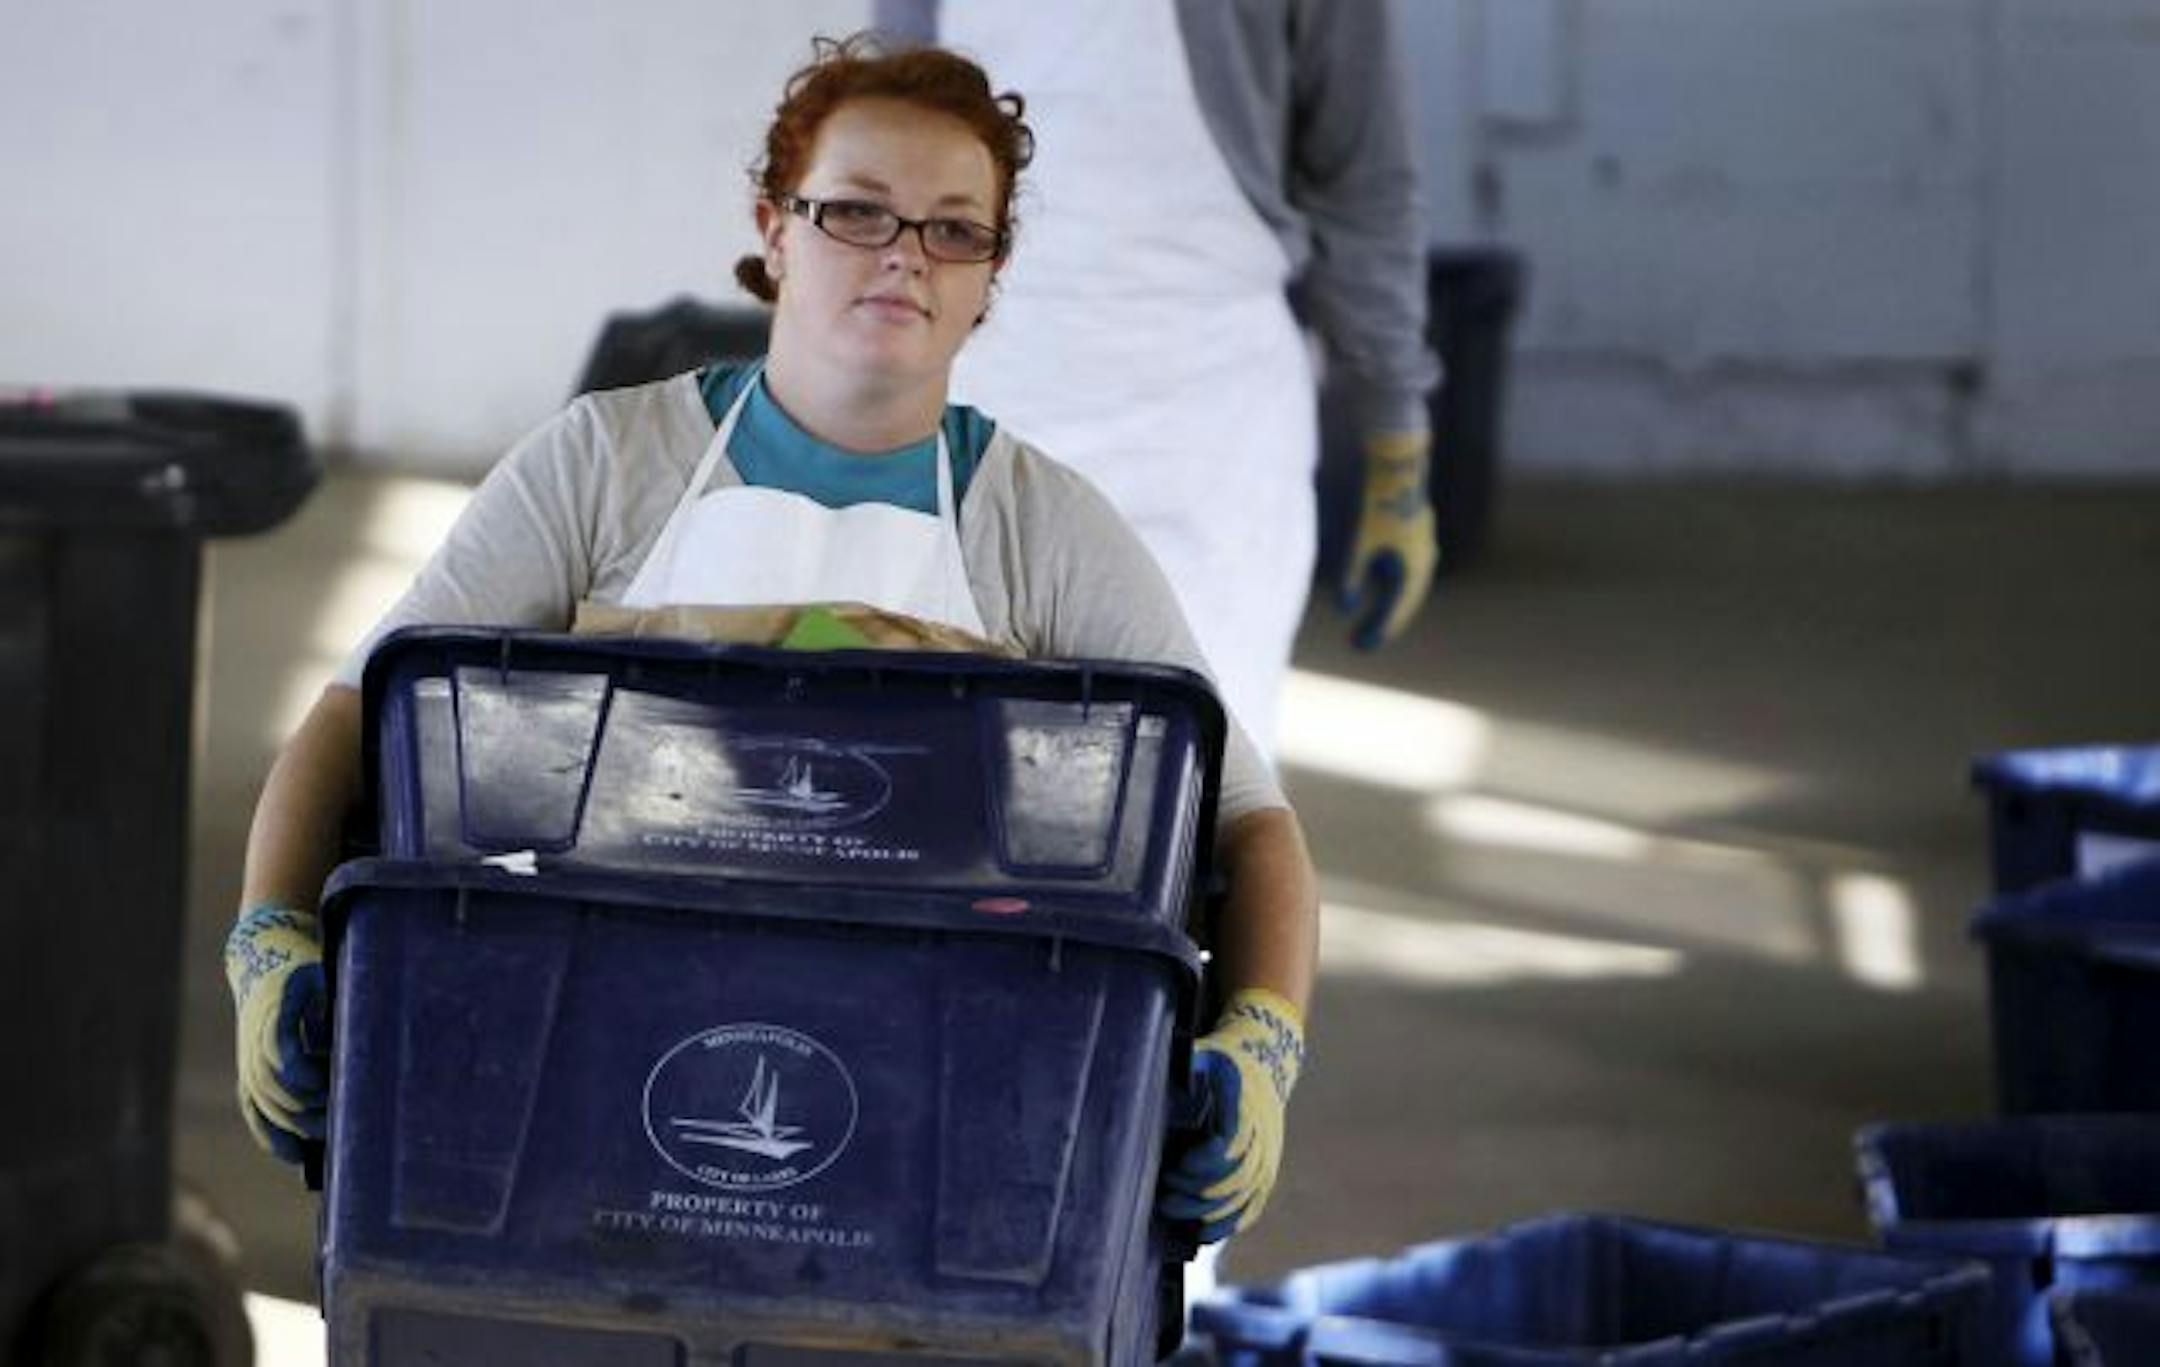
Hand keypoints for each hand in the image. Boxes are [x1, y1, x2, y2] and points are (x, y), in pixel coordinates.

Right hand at [224, 905, 329, 1162]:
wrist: (264, 958)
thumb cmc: (302, 966)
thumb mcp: (319, 974)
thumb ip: (330, 1002)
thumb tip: (350, 1035)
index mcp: (273, 1024)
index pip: (291, 1066)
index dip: (317, 1081)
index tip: (345, 1090)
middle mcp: (256, 1051)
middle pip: (283, 1096)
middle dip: (316, 1112)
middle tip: (353, 1122)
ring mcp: (249, 1066)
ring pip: (271, 1110)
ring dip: (301, 1128)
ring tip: (337, 1140)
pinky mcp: (250, 1077)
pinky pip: (257, 1115)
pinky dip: (275, 1138)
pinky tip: (298, 1157)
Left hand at [1158, 989, 1305, 1242]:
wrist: (1264, 1065)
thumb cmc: (1222, 1062)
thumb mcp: (1204, 1055)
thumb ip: (1186, 1068)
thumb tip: (1155, 1083)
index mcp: (1246, 1107)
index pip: (1232, 1144)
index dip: (1204, 1161)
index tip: (1177, 1165)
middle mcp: (1262, 1137)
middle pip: (1234, 1178)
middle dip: (1195, 1191)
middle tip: (1163, 1193)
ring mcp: (1266, 1159)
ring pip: (1241, 1198)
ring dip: (1205, 1212)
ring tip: (1169, 1210)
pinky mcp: (1264, 1175)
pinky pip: (1250, 1209)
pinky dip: (1226, 1225)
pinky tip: (1199, 1233)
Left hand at [1339, 429, 1438, 649]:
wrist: (1397, 463)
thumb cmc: (1376, 503)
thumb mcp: (1358, 542)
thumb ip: (1351, 576)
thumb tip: (1343, 609)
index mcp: (1412, 569)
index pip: (1393, 611)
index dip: (1376, 631)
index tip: (1358, 647)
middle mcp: (1422, 561)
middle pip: (1401, 603)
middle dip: (1382, 623)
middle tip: (1361, 642)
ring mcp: (1422, 548)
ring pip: (1406, 588)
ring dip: (1388, 607)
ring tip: (1372, 622)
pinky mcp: (1416, 536)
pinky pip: (1406, 572)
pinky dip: (1392, 587)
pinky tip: (1382, 589)